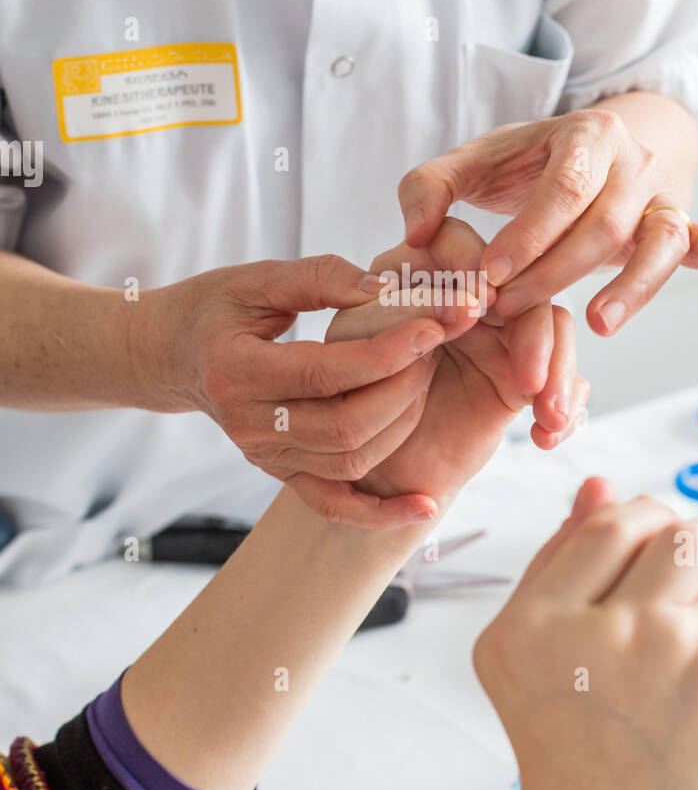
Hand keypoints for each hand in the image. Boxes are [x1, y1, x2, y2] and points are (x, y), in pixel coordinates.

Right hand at [135, 255, 449, 526]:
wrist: (173, 355)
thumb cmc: (216, 309)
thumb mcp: (256, 279)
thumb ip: (319, 277)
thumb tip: (384, 287)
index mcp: (237, 371)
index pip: (325, 373)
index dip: (385, 355)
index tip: (429, 328)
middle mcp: (248, 425)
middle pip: (345, 426)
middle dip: (403, 388)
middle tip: (432, 349)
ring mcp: (264, 456)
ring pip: (350, 461)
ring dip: (403, 424)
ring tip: (424, 379)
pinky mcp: (280, 473)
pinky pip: (334, 503)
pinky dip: (380, 512)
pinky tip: (424, 504)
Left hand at [323, 220, 588, 510]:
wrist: (371, 465)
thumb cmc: (351, 398)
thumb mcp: (359, 350)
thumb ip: (400, 318)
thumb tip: (468, 302)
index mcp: (418, 270)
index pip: (456, 242)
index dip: (473, 263)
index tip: (481, 300)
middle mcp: (467, 293)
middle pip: (521, 282)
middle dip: (532, 328)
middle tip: (527, 375)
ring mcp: (501, 332)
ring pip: (553, 324)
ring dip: (559, 368)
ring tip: (548, 413)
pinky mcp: (523, 374)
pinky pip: (565, 375)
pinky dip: (566, 403)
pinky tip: (545, 435)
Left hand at [398, 100, 697, 334]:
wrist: (593, 145)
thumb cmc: (525, 163)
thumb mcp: (473, 162)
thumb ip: (428, 189)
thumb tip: (414, 235)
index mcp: (584, 137)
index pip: (563, 189)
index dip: (528, 235)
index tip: (491, 277)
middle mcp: (632, 161)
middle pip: (605, 224)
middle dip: (556, 273)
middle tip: (509, 311)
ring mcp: (661, 195)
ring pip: (659, 242)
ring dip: (633, 286)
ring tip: (597, 324)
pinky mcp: (677, 224)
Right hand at [473, 480, 697, 789]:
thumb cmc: (569, 752)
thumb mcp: (529, 655)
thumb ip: (557, 567)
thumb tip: (599, 484)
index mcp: (529, 622)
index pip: (606, 523)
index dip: (644, 524)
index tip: (657, 552)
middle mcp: (590, 628)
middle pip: (675, 532)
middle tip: (693, 598)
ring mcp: (661, 648)